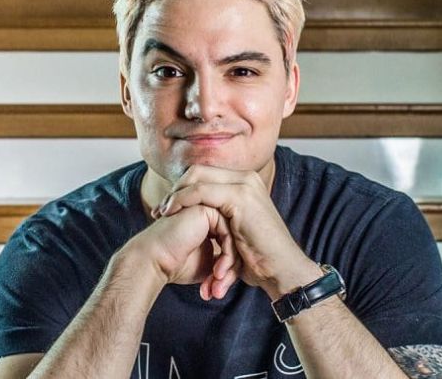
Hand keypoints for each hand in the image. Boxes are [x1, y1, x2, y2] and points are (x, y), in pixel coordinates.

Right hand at [127, 203, 239, 299]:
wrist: (154, 260)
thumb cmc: (176, 264)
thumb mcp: (208, 265)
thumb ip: (224, 260)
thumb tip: (242, 268)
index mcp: (209, 222)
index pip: (232, 243)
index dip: (229, 267)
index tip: (220, 288)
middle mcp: (210, 212)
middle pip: (236, 239)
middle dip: (231, 268)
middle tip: (219, 289)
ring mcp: (208, 208)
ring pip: (235, 237)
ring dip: (229, 266)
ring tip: (217, 284)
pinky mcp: (206, 209)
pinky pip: (228, 233)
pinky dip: (227, 257)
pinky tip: (217, 274)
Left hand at [155, 165, 319, 299]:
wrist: (282, 270)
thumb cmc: (259, 258)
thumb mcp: (236, 232)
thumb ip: (220, 219)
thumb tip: (198, 219)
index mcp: (245, 183)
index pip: (204, 174)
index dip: (182, 188)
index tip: (165, 209)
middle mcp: (246, 178)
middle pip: (198, 171)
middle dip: (175, 189)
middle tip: (159, 211)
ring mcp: (244, 185)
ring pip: (197, 178)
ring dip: (175, 195)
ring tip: (162, 215)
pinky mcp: (240, 197)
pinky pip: (201, 192)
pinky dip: (182, 200)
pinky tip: (172, 215)